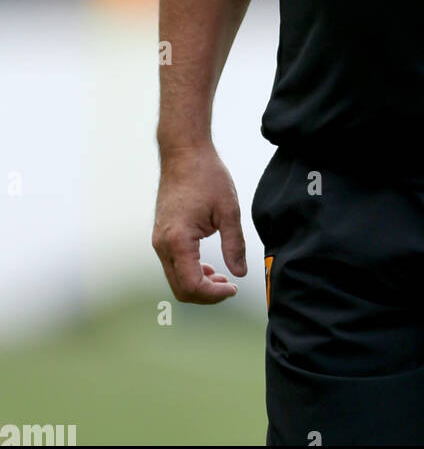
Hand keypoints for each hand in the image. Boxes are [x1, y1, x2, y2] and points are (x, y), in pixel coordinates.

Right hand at [152, 144, 246, 304]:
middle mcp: (162, 244)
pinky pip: (173, 265)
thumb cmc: (206, 175)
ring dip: (198, 285)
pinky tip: (209, 267)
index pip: (192, 285)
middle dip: (206, 294)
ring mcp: (159, 241)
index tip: (233, 288)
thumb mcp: (229, 210)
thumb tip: (239, 273)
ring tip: (222, 279)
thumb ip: (234, 245)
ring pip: (175, 279)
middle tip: (230, 287)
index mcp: (178, 240)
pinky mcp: (161, 236)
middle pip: (181, 289)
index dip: (214, 295)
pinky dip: (190, 273)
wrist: (184, 153)